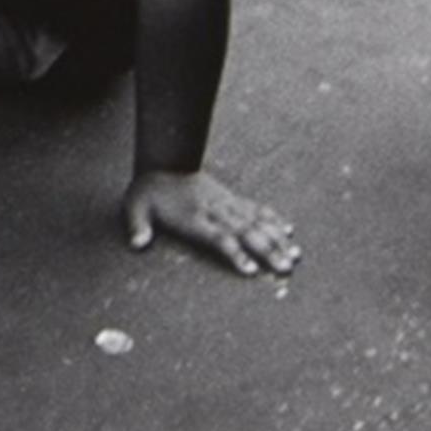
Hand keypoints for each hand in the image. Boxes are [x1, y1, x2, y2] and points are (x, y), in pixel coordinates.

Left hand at [122, 166, 301, 279]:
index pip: (219, 238)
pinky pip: (256, 208)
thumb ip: (138, 226)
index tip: (251, 270)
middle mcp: (215, 212)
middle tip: (286, 268)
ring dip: (276, 239)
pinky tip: (288, 230)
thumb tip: (137, 244)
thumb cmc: (150, 190)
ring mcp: (227, 204)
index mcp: (194, 218)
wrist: (164, 160)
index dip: (235, 253)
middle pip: (246, 233)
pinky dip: (273, 218)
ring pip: (256, 222)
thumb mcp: (136, 207)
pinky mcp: (232, 198)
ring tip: (295, 255)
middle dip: (267, 252)